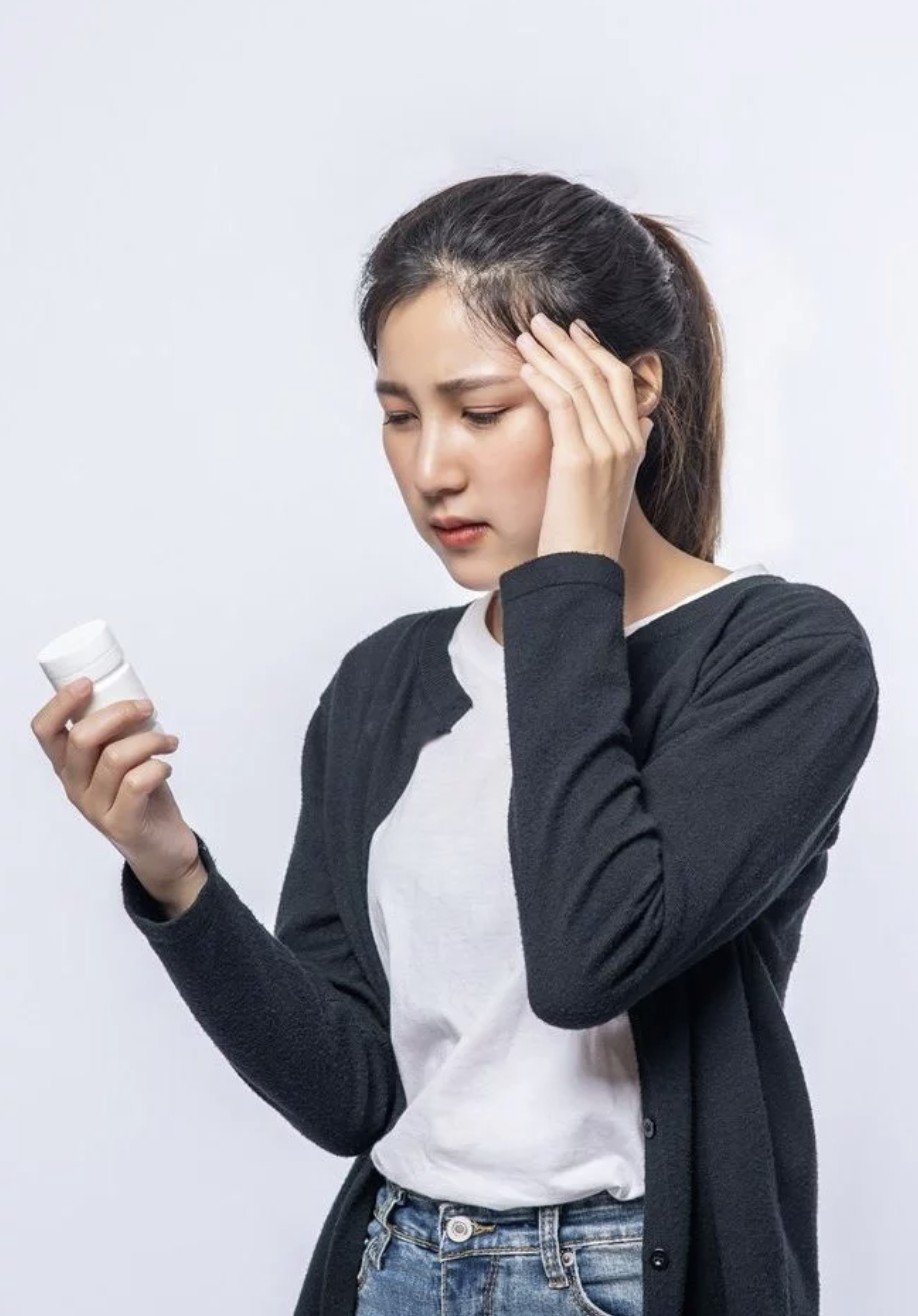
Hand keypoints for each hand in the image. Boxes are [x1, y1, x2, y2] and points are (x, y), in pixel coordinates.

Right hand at [30, 682, 199, 898]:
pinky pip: (136, 783)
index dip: (61, 703)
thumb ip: (116, 734)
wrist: (162, 848)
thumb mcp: (120, 760)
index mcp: (68, 766)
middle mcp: (74, 786)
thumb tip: (130, 695)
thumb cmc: (142, 795)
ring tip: (169, 741)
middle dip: (119, 713)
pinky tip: (166, 767)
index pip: (45, 731)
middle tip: (147, 708)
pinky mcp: (121, 823)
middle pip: (82, 738)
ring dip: (150, 739)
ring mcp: (95, 807)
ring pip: (115, 757)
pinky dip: (158, 767)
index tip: (88, 683)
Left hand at [516, 312, 653, 561]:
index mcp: (634, 444)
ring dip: (549, 354)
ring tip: (523, 336)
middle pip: (601, 372)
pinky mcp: (579, 459)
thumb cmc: (586, 533)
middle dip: (569, 342)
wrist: (583, 568)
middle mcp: (625, 441)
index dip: (597, 351)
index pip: (621, 380)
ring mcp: (606, 449)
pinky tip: (523, 367)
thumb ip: (626, 452)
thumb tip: (641, 427)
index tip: (574, 331)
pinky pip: (562, 405)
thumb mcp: (614, 487)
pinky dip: (542, 380)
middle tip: (541, 321)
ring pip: (579, 383)